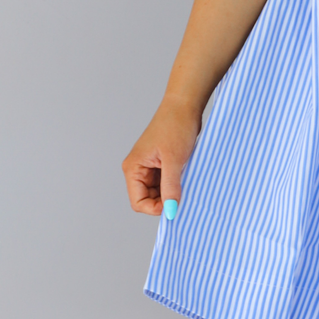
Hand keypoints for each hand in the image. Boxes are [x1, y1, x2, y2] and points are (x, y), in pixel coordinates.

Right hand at [122, 96, 201, 216]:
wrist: (185, 106)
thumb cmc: (175, 126)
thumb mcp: (174, 160)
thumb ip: (171, 187)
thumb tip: (171, 211)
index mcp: (133, 168)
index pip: (138, 203)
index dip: (156, 208)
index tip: (176, 203)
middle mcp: (138, 169)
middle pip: (148, 200)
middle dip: (165, 200)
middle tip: (183, 191)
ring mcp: (149, 167)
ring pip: (159, 193)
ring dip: (172, 192)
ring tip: (185, 179)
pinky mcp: (161, 164)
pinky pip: (166, 183)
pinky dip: (176, 184)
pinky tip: (186, 176)